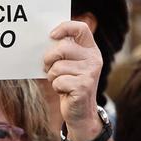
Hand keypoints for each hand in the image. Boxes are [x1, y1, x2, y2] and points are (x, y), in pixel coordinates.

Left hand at [43, 20, 103, 140]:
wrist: (81, 112)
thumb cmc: (70, 85)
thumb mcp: (70, 65)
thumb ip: (64, 51)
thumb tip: (47, 39)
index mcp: (90, 50)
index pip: (81, 28)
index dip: (65, 27)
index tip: (51, 35)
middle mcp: (94, 59)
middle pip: (62, 47)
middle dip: (49, 59)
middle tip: (49, 68)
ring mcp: (90, 73)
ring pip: (57, 67)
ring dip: (52, 76)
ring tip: (60, 82)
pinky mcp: (83, 86)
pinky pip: (58, 81)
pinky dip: (56, 87)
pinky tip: (65, 91)